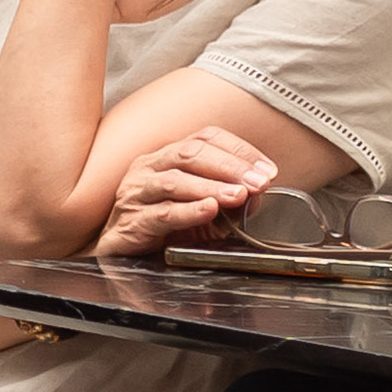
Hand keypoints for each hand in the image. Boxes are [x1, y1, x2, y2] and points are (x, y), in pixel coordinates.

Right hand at [96, 126, 281, 256]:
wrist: (124, 254)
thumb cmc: (164, 226)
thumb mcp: (204, 208)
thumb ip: (231, 198)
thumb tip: (258, 192)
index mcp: (167, 157)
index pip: (205, 138)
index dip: (239, 149)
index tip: (266, 169)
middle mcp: (149, 168)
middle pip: (190, 153)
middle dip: (230, 166)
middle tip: (259, 182)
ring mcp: (136, 193)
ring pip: (174, 180)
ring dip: (211, 186)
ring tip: (238, 195)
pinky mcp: (132, 221)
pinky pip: (161, 213)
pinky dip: (188, 211)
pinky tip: (208, 210)